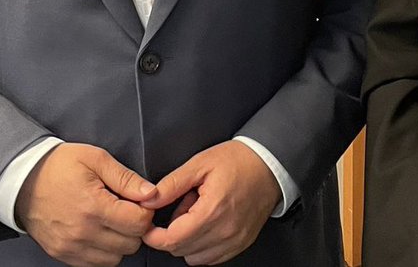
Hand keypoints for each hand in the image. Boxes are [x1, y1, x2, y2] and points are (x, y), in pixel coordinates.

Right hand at [15, 142, 156, 266]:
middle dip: (134, 226)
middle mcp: (82, 232)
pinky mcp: (63, 255)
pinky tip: (98, 231)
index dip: (145, 210)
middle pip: (131, 243)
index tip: (139, 201)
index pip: (139, 223)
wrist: (22, 180)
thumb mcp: (95, 159)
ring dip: (120, 241)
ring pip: (116, 258)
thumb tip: (151, 193)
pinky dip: (103, 251)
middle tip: (125, 209)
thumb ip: (126, 178)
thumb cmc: (58, 167)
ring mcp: (71, 247)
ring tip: (110, 220)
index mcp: (93, 206)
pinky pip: (96, 264)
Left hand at [140, 140, 281, 264]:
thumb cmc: (238, 161)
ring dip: (188, 241)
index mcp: (212, 210)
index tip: (149, 226)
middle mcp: (224, 231)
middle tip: (182, 206)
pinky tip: (208, 224)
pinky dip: (203, 246)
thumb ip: (171, 184)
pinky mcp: (241, 244)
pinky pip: (212, 258)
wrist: (269, 164)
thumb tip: (149, 200)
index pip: (172, 240)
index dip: (154, 236)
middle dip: (172, 233)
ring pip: (195, 258)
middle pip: (181, 250)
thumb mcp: (200, 163)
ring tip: (197, 214)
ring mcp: (235, 240)